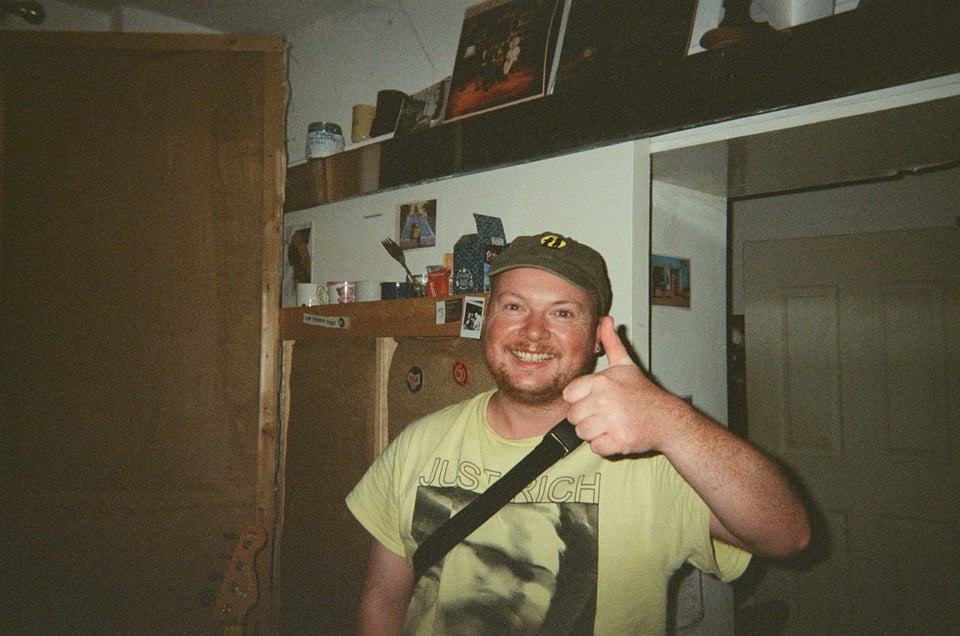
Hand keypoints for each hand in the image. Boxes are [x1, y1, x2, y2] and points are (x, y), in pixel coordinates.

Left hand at [563, 316, 686, 456]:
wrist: (667, 418)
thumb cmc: (643, 393)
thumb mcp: (625, 365)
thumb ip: (611, 343)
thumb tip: (605, 320)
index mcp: (602, 382)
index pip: (569, 395)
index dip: (580, 399)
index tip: (596, 400)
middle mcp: (605, 400)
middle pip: (573, 417)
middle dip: (586, 418)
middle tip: (605, 415)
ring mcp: (612, 421)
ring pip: (582, 433)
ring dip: (595, 432)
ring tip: (611, 424)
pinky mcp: (619, 440)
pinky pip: (595, 447)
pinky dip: (605, 445)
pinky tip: (616, 435)